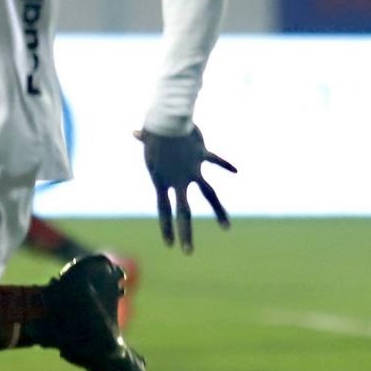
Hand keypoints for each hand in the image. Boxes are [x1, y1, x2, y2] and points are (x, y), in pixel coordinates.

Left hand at [134, 124, 235, 254]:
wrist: (167, 118)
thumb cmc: (154, 127)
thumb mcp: (148, 138)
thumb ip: (144, 139)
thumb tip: (134, 132)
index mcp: (161, 179)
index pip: (164, 210)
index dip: (166, 227)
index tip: (170, 245)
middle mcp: (178, 179)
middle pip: (184, 212)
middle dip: (186, 233)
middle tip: (188, 253)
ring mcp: (192, 169)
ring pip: (208, 195)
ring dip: (218, 212)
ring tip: (226, 228)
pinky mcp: (202, 155)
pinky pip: (216, 161)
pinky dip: (225, 165)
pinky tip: (236, 171)